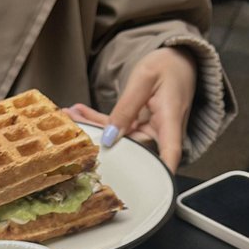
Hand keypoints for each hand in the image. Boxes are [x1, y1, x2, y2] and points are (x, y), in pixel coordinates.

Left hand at [67, 48, 196, 172]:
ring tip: (71, 117)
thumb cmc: (168, 65)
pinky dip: (101, 122)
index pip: (168, 155)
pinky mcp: (141, 126)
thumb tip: (111, 137)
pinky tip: (82, 113)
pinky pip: (120, 128)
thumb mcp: (144, 79)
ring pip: (122, 139)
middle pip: (134, 150)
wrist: (177, 59)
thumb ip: (126, 108)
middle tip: (74, 133)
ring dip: (95, 129)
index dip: (157, 175)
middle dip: (102, 144)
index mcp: (170, 120)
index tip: (140, 189)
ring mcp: (150, 130)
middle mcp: (162, 131)